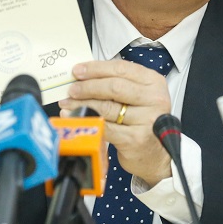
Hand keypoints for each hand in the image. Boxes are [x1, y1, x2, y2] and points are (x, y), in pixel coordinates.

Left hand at [58, 59, 172, 185]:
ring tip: (67, 103)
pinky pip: (105, 127)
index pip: (121, 69)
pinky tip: (74, 117)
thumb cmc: (142, 121)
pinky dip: (86, 120)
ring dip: (83, 104)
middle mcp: (154, 99)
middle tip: (71, 89)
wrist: (155, 155)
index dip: (96, 68)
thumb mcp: (138, 97)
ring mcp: (147, 120)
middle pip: (114, 87)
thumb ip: (117, 83)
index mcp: (154, 82)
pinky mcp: (135, 139)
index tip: (78, 70)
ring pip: (107, 107)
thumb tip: (83, 76)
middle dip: (88, 86)